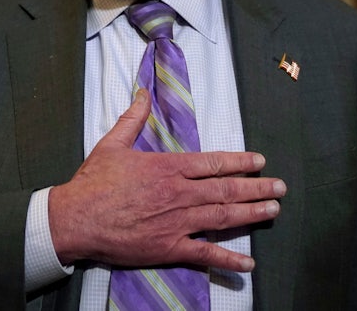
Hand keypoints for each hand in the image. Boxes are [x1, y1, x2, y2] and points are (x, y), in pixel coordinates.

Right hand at [48, 88, 285, 271]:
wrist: (76, 219)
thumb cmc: (94, 182)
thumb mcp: (112, 143)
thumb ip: (133, 119)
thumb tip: (143, 93)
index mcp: (168, 168)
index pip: (213, 163)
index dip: (240, 162)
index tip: (260, 161)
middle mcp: (179, 194)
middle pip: (226, 189)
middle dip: (257, 187)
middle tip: (280, 187)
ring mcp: (177, 222)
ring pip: (223, 216)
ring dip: (252, 213)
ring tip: (274, 210)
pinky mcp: (169, 248)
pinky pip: (205, 254)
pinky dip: (229, 259)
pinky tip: (248, 263)